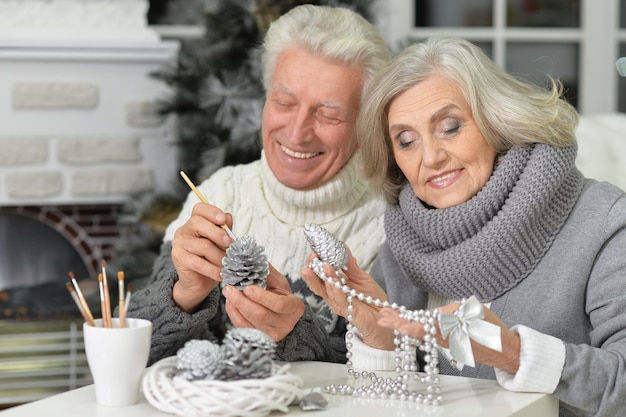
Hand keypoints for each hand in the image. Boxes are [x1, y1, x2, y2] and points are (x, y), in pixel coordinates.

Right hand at [171, 203, 233, 312]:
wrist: (199, 282)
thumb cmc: (212, 259)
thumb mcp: (221, 243)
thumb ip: (224, 230)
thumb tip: (228, 217)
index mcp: (194, 222)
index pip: (199, 209)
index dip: (211, 211)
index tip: (223, 219)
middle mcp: (184, 230)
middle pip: (197, 223)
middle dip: (217, 233)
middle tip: (230, 243)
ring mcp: (179, 244)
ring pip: (202, 245)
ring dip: (219, 256)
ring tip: (228, 264)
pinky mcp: (178, 258)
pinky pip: (198, 263)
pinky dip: (213, 269)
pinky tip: (221, 273)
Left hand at [222, 264, 305, 341]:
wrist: (283, 316)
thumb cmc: (281, 296)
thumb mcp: (279, 282)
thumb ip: (267, 272)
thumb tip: (251, 260)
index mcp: (295, 308)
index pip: (279, 304)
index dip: (262, 297)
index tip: (247, 287)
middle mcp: (285, 324)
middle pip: (261, 315)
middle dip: (242, 301)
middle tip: (229, 288)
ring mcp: (272, 334)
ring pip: (250, 322)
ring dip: (236, 306)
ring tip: (228, 293)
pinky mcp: (260, 338)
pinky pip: (243, 327)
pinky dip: (234, 314)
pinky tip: (230, 303)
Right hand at [301, 248, 394, 349]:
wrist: (384, 319)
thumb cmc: (372, 300)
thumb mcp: (362, 278)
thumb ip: (351, 265)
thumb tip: (342, 246)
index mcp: (334, 286)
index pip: (319, 272)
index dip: (315, 261)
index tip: (316, 248)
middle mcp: (333, 295)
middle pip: (316, 281)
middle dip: (313, 268)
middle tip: (313, 256)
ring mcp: (339, 303)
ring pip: (326, 290)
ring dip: (324, 277)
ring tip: (323, 265)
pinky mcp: (348, 312)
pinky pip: (339, 300)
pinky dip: (336, 290)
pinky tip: (333, 281)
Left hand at [378, 303, 520, 373]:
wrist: (503, 348)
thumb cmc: (491, 328)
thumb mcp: (474, 313)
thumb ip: (452, 312)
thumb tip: (437, 316)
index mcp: (450, 330)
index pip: (424, 326)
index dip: (406, 324)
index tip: (391, 320)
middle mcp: (443, 338)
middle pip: (417, 330)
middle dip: (398, 323)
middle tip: (382, 318)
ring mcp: (444, 342)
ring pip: (419, 332)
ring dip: (403, 324)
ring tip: (387, 317)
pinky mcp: (446, 343)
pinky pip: (427, 335)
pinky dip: (415, 327)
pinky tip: (405, 322)